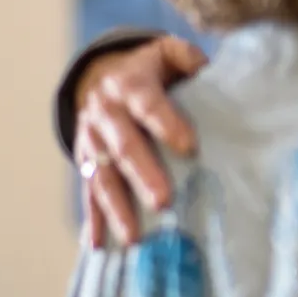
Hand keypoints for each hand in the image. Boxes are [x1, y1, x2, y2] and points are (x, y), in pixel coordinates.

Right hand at [75, 35, 208, 247]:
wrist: (100, 73)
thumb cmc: (149, 69)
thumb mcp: (167, 52)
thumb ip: (188, 59)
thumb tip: (211, 74)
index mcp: (129, 83)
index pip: (147, 103)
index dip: (167, 123)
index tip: (189, 148)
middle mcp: (104, 112)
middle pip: (122, 146)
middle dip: (142, 175)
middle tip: (164, 201)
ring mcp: (91, 139)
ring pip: (102, 175)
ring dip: (116, 207)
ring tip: (134, 236)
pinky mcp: (86, 160)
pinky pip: (87, 191)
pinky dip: (92, 219)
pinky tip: (97, 245)